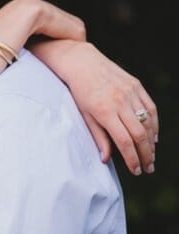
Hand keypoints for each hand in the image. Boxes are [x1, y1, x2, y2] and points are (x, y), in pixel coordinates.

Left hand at [36, 41, 158, 173]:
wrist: (81, 62)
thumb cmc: (78, 91)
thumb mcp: (83, 115)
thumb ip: (97, 137)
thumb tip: (106, 159)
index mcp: (104, 111)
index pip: (124, 141)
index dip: (132, 159)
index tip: (136, 171)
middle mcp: (120, 102)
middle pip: (140, 135)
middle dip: (146, 155)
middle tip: (148, 168)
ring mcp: (131, 92)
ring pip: (149, 122)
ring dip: (152, 142)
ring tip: (151, 156)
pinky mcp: (137, 85)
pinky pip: (151, 108)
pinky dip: (155, 124)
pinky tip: (154, 136)